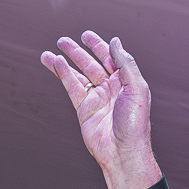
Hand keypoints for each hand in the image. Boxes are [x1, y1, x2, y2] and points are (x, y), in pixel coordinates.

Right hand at [40, 31, 161, 188]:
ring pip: (78, 75)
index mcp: (125, 81)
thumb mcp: (136, 88)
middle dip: (77, 52)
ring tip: (51, 52)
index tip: (86, 36)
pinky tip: (54, 64)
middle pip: (91, 64)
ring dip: (65, 62)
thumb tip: (115, 42)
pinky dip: (63, 75)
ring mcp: (96, 99)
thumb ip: (125, 63)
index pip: (110, 57)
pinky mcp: (83, 109)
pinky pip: (71, 87)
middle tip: (63, 41)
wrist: (123, 152)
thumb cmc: (135, 124)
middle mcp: (110, 88)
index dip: (98, 45)